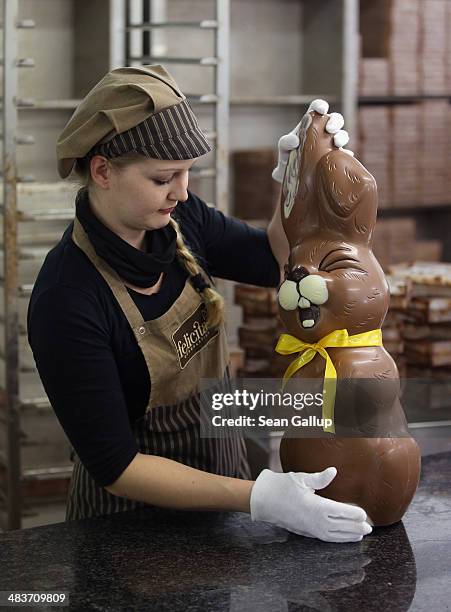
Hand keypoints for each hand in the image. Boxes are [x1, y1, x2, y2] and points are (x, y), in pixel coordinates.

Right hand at [250, 467, 371, 542]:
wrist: (264, 500)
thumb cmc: (282, 487)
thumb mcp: (300, 479)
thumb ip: (319, 478)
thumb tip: (333, 471)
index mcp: (316, 507)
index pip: (341, 512)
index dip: (354, 514)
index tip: (364, 515)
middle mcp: (316, 521)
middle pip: (341, 526)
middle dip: (356, 528)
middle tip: (369, 529)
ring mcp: (311, 529)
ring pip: (334, 535)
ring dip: (348, 536)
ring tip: (360, 535)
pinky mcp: (306, 532)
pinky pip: (326, 538)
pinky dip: (337, 539)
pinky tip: (342, 538)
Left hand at [272, 99, 353, 182]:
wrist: (293, 180)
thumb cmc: (287, 160)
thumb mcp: (283, 151)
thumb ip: (285, 143)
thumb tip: (295, 140)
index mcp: (310, 124)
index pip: (317, 108)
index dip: (321, 105)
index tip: (321, 109)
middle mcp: (323, 132)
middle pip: (336, 119)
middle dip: (335, 122)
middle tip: (329, 130)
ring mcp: (332, 144)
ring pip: (343, 134)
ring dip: (342, 136)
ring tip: (336, 144)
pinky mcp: (336, 158)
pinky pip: (346, 154)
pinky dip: (346, 154)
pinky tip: (344, 157)